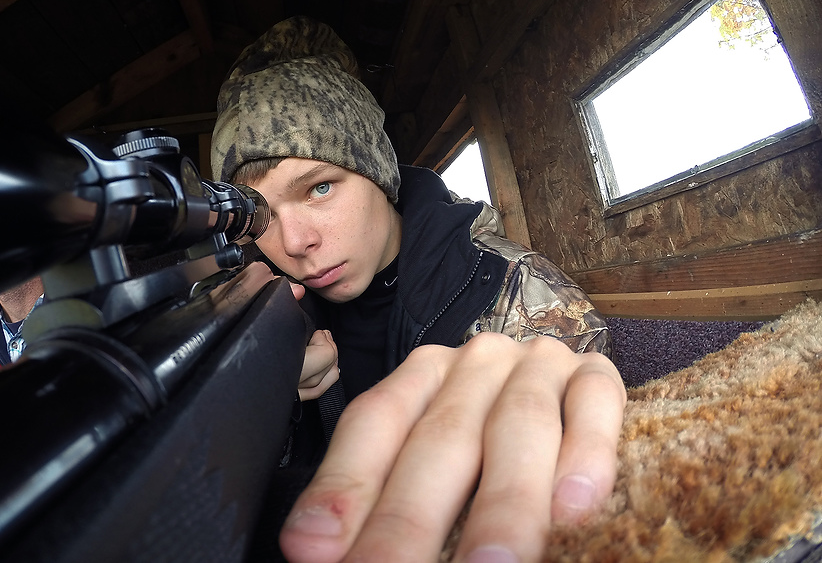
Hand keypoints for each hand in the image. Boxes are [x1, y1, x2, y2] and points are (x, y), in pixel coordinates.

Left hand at [279, 332, 625, 562]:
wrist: (566, 387)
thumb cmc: (484, 444)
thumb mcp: (425, 465)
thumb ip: (375, 502)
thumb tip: (312, 548)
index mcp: (420, 378)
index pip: (373, 426)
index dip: (343, 489)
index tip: (314, 551)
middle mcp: (473, 364)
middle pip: (439, 441)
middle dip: (411, 520)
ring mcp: (537, 363)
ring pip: (518, 427)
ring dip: (506, 504)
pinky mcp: (596, 374)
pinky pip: (592, 405)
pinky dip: (586, 457)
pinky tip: (574, 511)